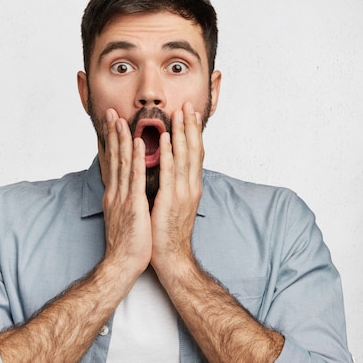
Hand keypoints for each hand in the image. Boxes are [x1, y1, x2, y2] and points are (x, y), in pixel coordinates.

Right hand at [101, 108, 151, 275]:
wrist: (122, 265)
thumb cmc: (126, 244)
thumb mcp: (121, 216)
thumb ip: (122, 199)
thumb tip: (125, 187)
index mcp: (114, 195)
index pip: (112, 163)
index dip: (111, 142)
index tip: (111, 124)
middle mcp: (115, 192)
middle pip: (113, 158)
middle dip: (112, 134)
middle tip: (110, 112)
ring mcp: (123, 198)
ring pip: (123, 163)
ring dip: (122, 139)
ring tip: (121, 119)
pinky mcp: (133, 205)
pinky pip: (136, 179)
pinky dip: (136, 159)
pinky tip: (138, 143)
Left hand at [150, 102, 203, 269]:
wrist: (171, 256)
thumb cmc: (170, 231)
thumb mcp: (177, 204)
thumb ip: (177, 185)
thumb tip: (174, 169)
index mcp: (192, 187)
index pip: (196, 154)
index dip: (193, 132)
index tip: (191, 114)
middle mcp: (191, 187)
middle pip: (193, 150)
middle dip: (190, 126)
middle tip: (187, 105)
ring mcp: (183, 193)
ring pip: (184, 157)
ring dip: (181, 133)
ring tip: (178, 114)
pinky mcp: (170, 200)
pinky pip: (170, 173)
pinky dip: (169, 155)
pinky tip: (166, 140)